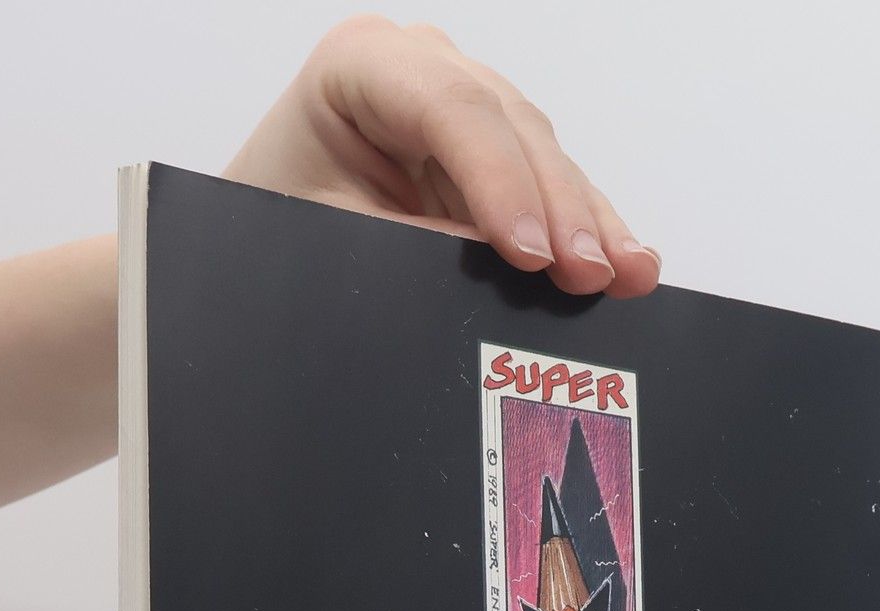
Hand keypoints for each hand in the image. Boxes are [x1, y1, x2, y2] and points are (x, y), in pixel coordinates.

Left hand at [225, 16, 661, 299]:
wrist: (253, 245)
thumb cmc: (277, 226)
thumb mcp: (335, 240)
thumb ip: (415, 248)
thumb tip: (503, 274)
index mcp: (362, 64)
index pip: (451, 109)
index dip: (501, 181)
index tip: (530, 255)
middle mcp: (422, 69)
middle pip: (511, 128)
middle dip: (560, 209)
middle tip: (592, 276)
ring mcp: (463, 106)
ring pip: (543, 156)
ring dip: (589, 222)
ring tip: (626, 277)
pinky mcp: (490, 155)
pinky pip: (549, 189)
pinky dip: (586, 230)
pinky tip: (626, 264)